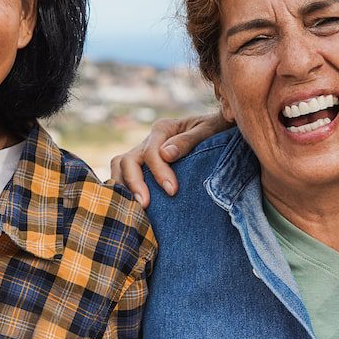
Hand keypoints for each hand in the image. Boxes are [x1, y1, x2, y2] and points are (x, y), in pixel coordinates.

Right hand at [108, 112, 229, 206]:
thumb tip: (166, 154)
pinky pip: (124, 175)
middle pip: (127, 160)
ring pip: (119, 166)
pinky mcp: (143, 167)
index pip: (151, 152)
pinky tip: (132, 208)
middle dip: (135, 183)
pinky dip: (123, 189)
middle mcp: (149, 141)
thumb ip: (188, 140)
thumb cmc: (216, 129)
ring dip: (122, 186)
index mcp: (163, 129)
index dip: (158, 172)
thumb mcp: (208, 130)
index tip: (172, 191)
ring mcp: (143, 153)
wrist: (218, 130)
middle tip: (145, 205)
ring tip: (134, 208)